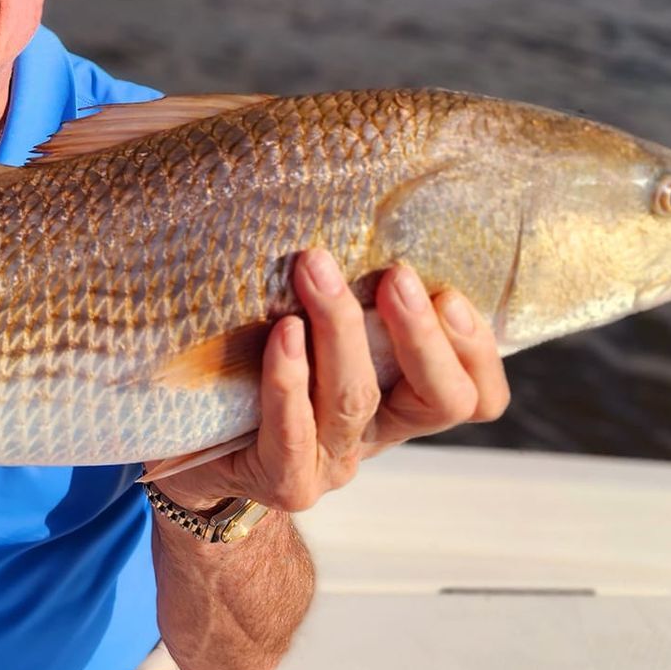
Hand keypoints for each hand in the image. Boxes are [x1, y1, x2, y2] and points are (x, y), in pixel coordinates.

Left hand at [160, 248, 509, 513]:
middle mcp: (378, 434)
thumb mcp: (313, 323)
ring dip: (342, 331)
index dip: (477, 351)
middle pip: (441, 400)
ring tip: (315, 269)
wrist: (193, 448)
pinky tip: (283, 333)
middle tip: (397, 275)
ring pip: (357, 402)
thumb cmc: (254, 368)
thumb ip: (344, 288)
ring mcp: (333, 463)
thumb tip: (350, 188)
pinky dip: (290, 380)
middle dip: (423, 334)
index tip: (450, 293)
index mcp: (401, 400)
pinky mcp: (285, 481)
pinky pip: (293, 435)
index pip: (476, 394)